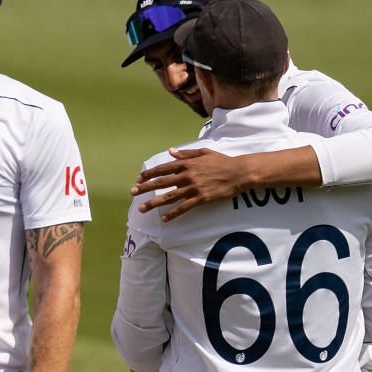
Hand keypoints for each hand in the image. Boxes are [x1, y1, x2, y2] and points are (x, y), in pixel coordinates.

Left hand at [132, 148, 251, 220]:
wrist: (238, 172)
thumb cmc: (222, 161)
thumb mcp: (203, 153)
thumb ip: (185, 153)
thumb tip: (170, 152)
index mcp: (186, 164)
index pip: (163, 169)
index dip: (149, 174)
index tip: (139, 179)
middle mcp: (187, 175)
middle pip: (161, 182)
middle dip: (145, 188)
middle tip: (132, 193)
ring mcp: (193, 187)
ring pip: (169, 197)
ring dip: (154, 203)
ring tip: (142, 209)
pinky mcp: (201, 198)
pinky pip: (183, 207)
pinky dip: (173, 214)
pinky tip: (164, 219)